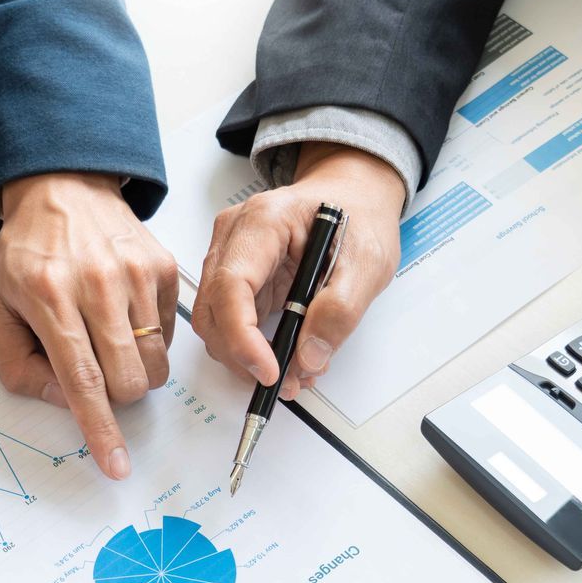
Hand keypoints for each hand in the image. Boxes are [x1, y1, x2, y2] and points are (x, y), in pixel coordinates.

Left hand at [0, 172, 178, 479]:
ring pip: (155, 364)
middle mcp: (97, 283)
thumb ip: (19, 368)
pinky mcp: (164, 267)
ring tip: (109, 343)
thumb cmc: (25, 256)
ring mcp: (136, 273)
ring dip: (135, 371)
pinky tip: (124, 315)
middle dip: (115, 397)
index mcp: (48, 296)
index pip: (82, 378)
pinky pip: (170, 336)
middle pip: (128, 380)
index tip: (115, 463)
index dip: (99, 428)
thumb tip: (66, 400)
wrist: (63, 190)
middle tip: (95, 375)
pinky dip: (149, 340)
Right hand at [193, 144, 404, 398]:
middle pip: (214, 310)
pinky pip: (232, 323)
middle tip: (289, 382)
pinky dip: (255, 349)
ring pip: (217, 323)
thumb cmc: (359, 217)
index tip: (269, 371)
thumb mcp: (367, 262)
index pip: (232, 285)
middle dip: (245, 357)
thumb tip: (309, 357)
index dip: (242, 337)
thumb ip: (340, 310)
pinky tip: (288, 356)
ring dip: (249, 358)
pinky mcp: (238, 280)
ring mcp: (230, 258)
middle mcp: (235, 236)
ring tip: (297, 372)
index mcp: (264, 220)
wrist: (354, 199)